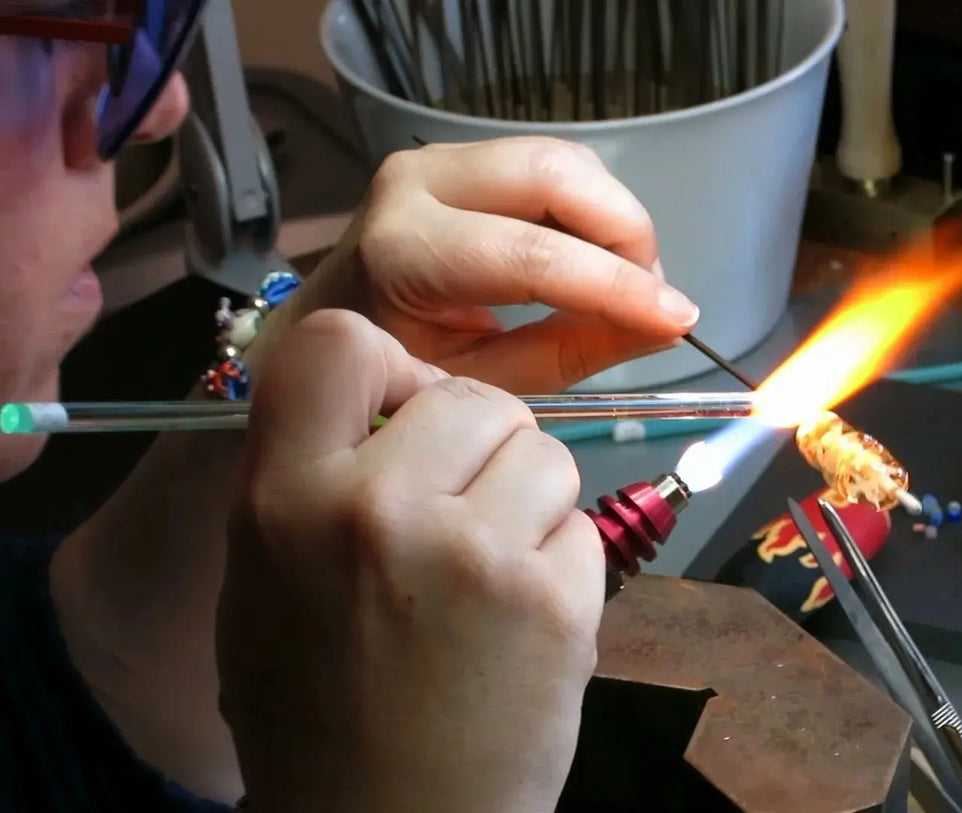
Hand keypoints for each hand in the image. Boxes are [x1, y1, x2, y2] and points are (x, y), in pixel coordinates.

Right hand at [217, 310, 601, 811]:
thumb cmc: (320, 713)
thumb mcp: (265, 583)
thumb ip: (311, 480)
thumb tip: (385, 401)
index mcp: (284, 501)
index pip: (339, 342)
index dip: (390, 365)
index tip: (406, 409)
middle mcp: (376, 510)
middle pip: (474, 396)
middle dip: (483, 444)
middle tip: (464, 511)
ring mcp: (472, 553)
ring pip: (546, 452)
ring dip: (532, 499)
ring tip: (492, 571)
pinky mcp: (552, 600)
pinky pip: (583, 527)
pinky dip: (565, 563)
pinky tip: (523, 618)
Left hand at [271, 136, 698, 391]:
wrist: (329, 332)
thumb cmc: (400, 372)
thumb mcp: (485, 382)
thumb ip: (571, 350)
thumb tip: (663, 326)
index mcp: (403, 251)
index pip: (530, 254)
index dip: (615, 284)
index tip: (677, 319)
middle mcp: (416, 183)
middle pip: (554, 173)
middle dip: (626, 231)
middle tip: (653, 296)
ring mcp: (439, 160)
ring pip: (562, 161)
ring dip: (614, 219)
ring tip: (629, 285)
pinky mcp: (464, 157)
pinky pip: (553, 166)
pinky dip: (594, 211)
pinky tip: (600, 262)